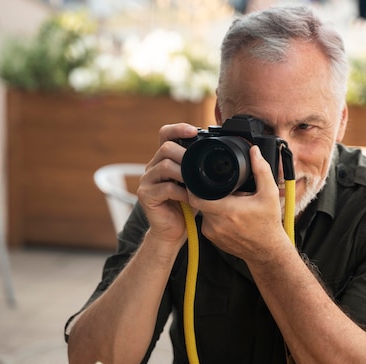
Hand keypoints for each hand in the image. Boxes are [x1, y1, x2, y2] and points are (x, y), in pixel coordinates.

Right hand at [136, 123, 198, 244]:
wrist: (172, 232)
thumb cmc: (186, 207)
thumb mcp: (195, 183)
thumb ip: (199, 168)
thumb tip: (220, 154)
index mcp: (163, 160)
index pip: (165, 135)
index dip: (178, 129)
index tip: (194, 131)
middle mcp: (152, 167)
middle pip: (165, 148)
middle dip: (185, 154)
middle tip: (200, 164)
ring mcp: (147, 181)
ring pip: (165, 166)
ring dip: (185, 173)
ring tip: (197, 182)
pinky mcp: (146, 196)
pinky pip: (165, 188)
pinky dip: (181, 192)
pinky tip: (191, 198)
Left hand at [188, 145, 288, 261]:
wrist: (267, 251)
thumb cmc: (268, 224)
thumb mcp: (269, 194)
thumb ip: (261, 170)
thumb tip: (254, 152)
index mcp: (227, 210)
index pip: (196, 196)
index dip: (194, 185)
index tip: (199, 177)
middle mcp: (215, 223)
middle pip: (198, 201)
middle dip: (205, 192)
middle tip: (216, 186)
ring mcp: (211, 232)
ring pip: (202, 211)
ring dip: (210, 203)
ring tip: (225, 200)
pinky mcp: (211, 238)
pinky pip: (205, 221)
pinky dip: (212, 215)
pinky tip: (225, 213)